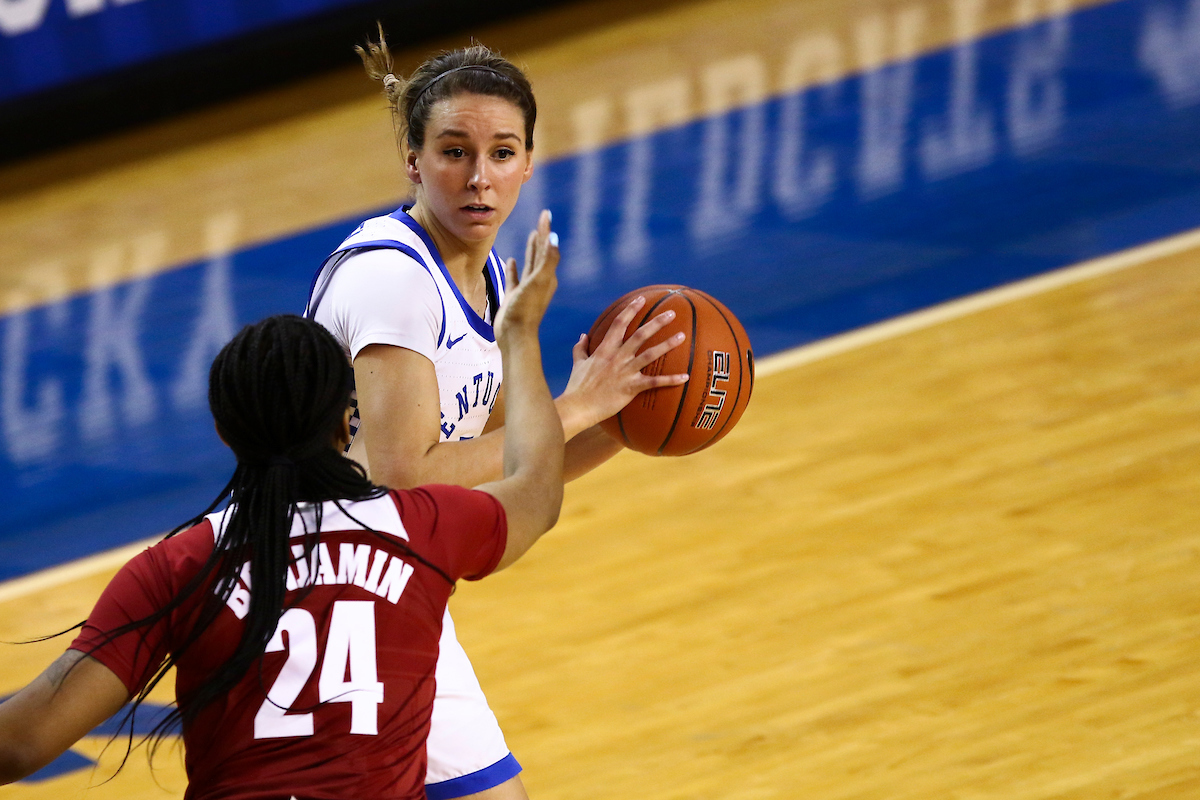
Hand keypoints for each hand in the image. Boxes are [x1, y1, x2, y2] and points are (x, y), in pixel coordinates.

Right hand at [494, 209, 558, 337]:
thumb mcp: (538, 282)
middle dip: (541, 236)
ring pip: (530, 264)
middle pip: (540, 253)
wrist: (514, 335)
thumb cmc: (526, 310)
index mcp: (547, 276)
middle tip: (542, 218)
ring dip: (530, 249)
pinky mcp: (514, 297)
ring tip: (532, 235)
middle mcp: (539, 281)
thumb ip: (547, 260)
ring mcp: (526, 289)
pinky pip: (514, 278)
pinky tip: (511, 261)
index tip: (546, 213)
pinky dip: (513, 268)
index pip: (546, 247)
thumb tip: (553, 237)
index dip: (545, 230)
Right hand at [557, 295, 689, 434]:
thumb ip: (580, 348)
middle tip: (672, 313)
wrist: (578, 407)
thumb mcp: (578, 363)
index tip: (641, 299)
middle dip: (657, 322)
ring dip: (667, 344)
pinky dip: (671, 379)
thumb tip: (583, 335)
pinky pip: (655, 382)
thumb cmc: (577, 387)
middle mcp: (617, 357)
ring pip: (650, 354)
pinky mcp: (631, 387)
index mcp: (604, 349)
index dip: (630, 310)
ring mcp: (625, 372)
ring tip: (682, 336)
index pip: (618, 324)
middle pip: (640, 335)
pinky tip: (685, 377)